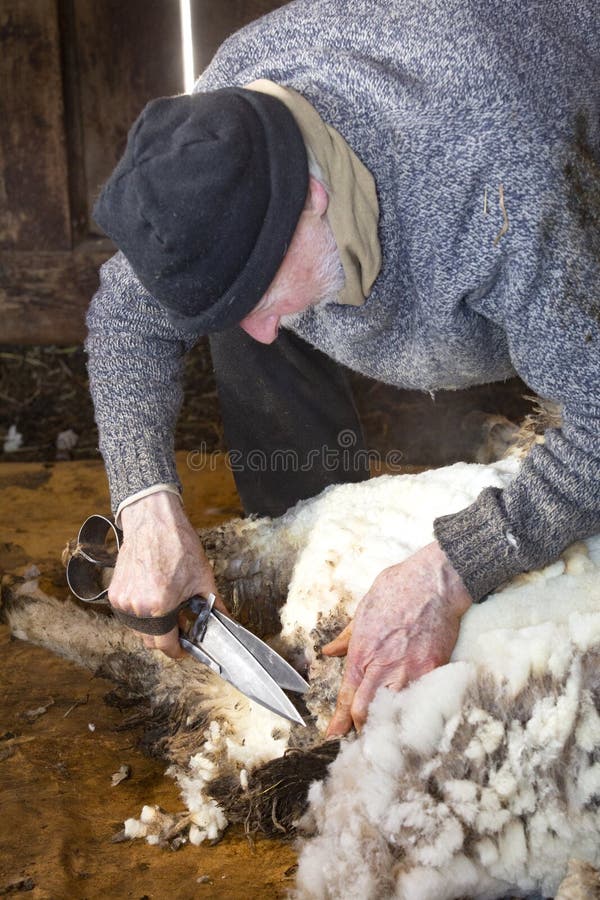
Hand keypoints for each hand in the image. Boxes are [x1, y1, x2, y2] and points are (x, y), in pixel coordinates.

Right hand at [109, 491, 225, 658]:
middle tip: (180, 624)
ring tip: (167, 608)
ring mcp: (122, 601)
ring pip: (138, 629)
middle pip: (151, 641)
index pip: (166, 646)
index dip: (179, 651)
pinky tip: (153, 597)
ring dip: (153, 626)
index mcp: (159, 607)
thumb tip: (226, 623)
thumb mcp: (203, 579)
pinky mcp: (114, 593)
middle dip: (167, 637)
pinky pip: (128, 615)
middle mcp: (137, 608)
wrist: (154, 522)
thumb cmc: (178, 545)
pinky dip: (141, 613)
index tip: (185, 648)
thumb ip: (215, 607)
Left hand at [322, 541, 471, 737]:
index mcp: (362, 652)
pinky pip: (420, 701)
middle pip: (365, 712)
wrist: (434, 582)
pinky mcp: (433, 671)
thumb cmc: (398, 589)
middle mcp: (383, 666)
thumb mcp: (363, 610)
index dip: (339, 721)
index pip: (346, 696)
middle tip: (359, 741)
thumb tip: (329, 651)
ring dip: (386, 725)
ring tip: (383, 736)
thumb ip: (346, 637)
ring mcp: (410, 671)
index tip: (333, 736)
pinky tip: (411, 723)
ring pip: (392, 712)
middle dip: (359, 730)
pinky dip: (413, 714)